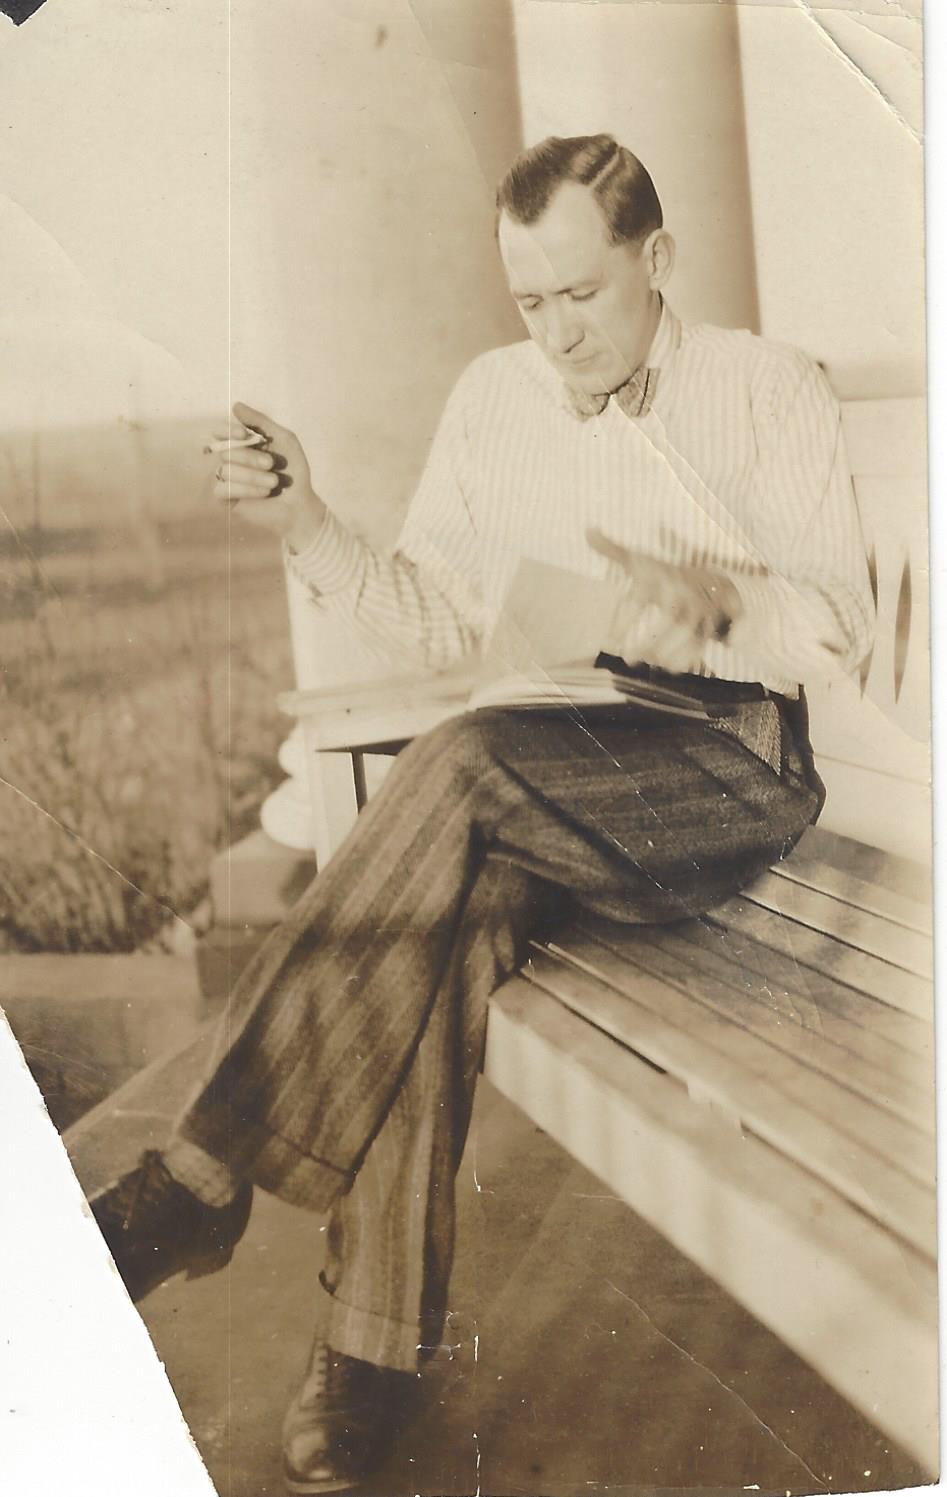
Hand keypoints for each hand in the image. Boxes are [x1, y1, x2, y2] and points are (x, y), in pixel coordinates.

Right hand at [207, 403, 326, 550]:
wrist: (300, 503)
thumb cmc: (294, 471)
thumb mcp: (284, 439)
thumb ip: (261, 421)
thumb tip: (236, 405)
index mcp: (242, 445)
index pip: (220, 433)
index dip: (227, 431)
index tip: (244, 435)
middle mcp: (232, 460)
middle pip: (225, 451)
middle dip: (250, 457)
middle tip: (272, 464)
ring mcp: (228, 480)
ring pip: (225, 470)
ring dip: (253, 476)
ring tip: (274, 483)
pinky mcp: (226, 500)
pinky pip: (223, 489)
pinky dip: (246, 490)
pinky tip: (264, 493)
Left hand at [588, 527, 740, 672]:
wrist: (711, 577)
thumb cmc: (663, 573)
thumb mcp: (639, 559)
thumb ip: (612, 549)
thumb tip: (588, 531)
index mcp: (658, 577)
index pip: (638, 601)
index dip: (622, 623)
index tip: (609, 642)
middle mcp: (679, 592)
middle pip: (668, 618)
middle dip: (649, 641)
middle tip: (628, 659)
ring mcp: (697, 608)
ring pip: (688, 633)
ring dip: (669, 651)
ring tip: (652, 663)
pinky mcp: (710, 623)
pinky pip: (702, 642)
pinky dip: (688, 657)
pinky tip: (673, 666)